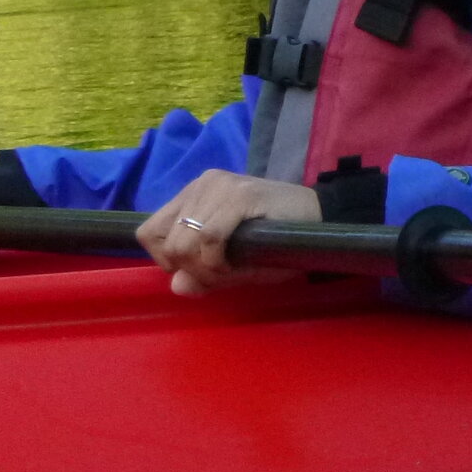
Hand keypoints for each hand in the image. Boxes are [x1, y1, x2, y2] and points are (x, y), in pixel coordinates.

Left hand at [136, 170, 320, 297]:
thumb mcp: (232, 262)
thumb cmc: (276, 240)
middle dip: (191, 269)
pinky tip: (237, 264)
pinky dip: (218, 261)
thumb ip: (201, 273)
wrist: (321, 219)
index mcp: (192, 195)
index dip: (168, 261)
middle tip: (222, 273)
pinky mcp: (240, 194)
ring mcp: (218, 186)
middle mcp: (200, 185)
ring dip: (206, 268)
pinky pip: (209, 238)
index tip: (199, 270)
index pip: (150, 233)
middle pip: (166, 243)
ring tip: (232, 268)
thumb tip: (177, 286)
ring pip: (184, 243)